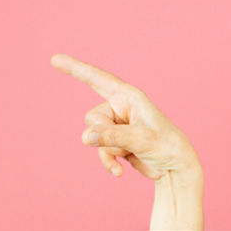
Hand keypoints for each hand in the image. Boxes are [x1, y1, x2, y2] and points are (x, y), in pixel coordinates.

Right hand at [50, 53, 200, 180]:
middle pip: (92, 118)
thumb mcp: (141, 140)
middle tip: (130, 142)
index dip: (75, 68)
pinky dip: (107, 161)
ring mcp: (116, 125)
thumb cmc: (166, 146)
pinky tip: (119, 172)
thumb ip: (112, 136)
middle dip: (106, 134)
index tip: (54, 59)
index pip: (97, 78)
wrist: (176, 167)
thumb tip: (85, 137)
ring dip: (109, 150)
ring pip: (93, 136)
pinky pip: (99, 149)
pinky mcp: (115, 142)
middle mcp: (119, 107)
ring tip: (130, 155)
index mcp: (128, 96)